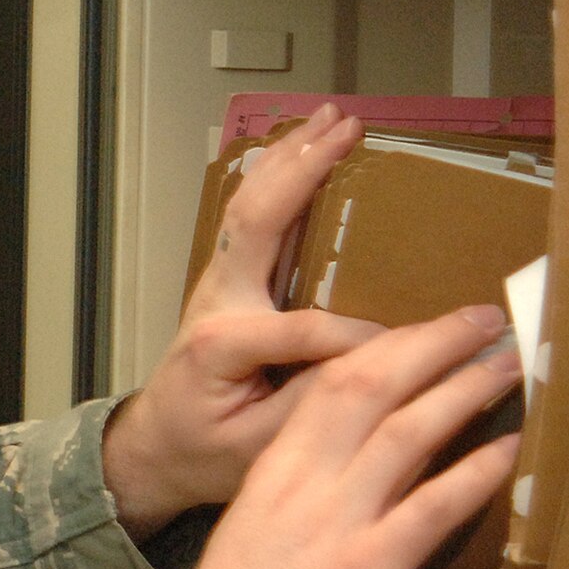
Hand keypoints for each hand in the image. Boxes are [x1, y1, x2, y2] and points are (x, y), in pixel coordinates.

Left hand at [104, 106, 378, 538]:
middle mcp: (214, 300)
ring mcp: (218, 284)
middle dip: (303, 170)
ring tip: (332, 117)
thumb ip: (311, 406)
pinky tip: (302, 146)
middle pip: (256, 220)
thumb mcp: (258, 447)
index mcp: (220, 343)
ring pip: (249, 207)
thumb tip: (370, 368)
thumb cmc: (203, 451)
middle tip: (348, 129)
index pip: (304, 327)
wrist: (156, 448)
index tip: (412, 345)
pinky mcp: (228, 282)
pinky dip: (278, 177)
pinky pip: (250, 217)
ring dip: (290, 159)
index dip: (358, 337)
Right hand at [150, 306, 521, 568]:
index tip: (421, 329)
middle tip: (481, 321)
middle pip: (369, 385)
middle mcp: (303, 483)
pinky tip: (507, 450)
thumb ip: (300, 502)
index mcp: (270, 471)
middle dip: (431, 343)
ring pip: (407, 431)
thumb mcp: (254, 534)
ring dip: (464, 390)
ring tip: (507, 365)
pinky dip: (476, 472)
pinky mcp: (367, 568)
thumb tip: (357, 489)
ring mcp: (336, 523)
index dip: (382, 345)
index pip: (328, 383)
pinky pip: (433, 506)